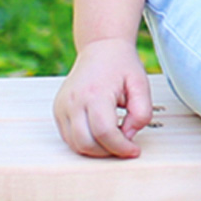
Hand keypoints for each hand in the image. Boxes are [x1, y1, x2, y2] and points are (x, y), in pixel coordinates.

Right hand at [53, 38, 152, 158]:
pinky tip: (101, 133)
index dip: (121, 147)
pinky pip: (69, 138)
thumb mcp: (141, 84)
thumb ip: (141, 112)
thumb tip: (129, 135)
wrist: (100, 49)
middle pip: (87, 143)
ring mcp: (62, 106)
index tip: (134, 150)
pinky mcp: (58, 110)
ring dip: (96, 150)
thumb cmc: (122, 66)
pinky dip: (85, 142)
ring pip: (75, 145)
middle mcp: (74, 101)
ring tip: (114, 137)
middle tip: (125, 146)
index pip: (105, 132)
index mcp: (95, 93)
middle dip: (108, 152)